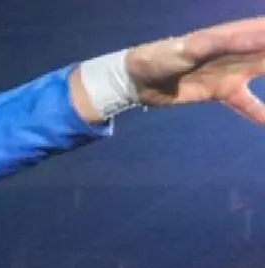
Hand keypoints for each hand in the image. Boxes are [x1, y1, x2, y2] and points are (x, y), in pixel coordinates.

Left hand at [126, 17, 264, 123]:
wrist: (135, 80)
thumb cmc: (160, 57)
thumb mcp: (192, 48)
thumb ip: (225, 41)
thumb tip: (262, 34)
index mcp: (234, 36)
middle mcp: (239, 51)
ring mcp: (232, 71)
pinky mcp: (222, 91)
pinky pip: (248, 103)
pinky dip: (262, 112)